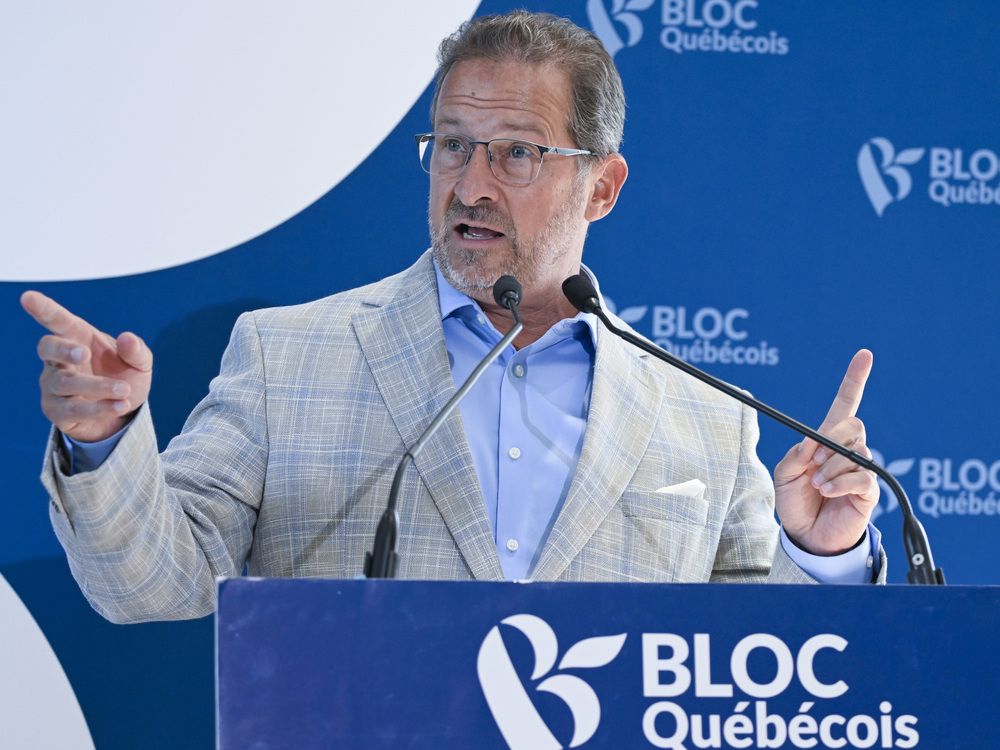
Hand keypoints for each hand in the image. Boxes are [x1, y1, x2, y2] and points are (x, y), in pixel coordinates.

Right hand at [21, 291, 152, 442]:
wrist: (123, 411)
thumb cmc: (124, 377)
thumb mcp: (140, 364)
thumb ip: (137, 351)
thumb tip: (128, 338)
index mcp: (78, 338)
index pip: (57, 321)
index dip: (43, 309)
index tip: (27, 297)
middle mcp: (60, 360)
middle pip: (47, 347)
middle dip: (63, 348)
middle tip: (84, 353)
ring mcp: (54, 386)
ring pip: (64, 382)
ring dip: (97, 386)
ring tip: (124, 390)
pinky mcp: (57, 411)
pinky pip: (72, 409)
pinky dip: (99, 407)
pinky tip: (120, 406)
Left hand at [773, 350, 878, 555]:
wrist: (805, 535)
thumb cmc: (795, 502)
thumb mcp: (784, 474)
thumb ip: (795, 455)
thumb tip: (812, 443)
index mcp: (826, 440)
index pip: (845, 403)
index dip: (855, 380)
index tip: (865, 355)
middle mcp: (847, 450)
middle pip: (852, 425)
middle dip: (828, 440)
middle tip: (810, 462)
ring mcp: (861, 469)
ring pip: (853, 451)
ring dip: (829, 467)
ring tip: (816, 484)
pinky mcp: (869, 490)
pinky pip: (861, 476)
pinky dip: (839, 482)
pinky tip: (827, 491)